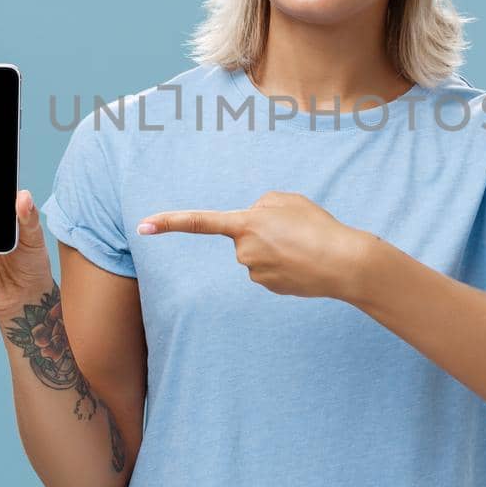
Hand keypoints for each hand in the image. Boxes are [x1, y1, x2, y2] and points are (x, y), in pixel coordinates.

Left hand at [137, 190, 375, 300]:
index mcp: (245, 223)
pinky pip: (270, 269)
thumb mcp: (287, 199)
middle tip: (296, 230)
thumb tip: (249, 228)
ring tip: (303, 245)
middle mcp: (243, 251)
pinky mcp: (268, 287)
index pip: (200, 222)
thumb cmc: (317, 225)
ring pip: (258, 253)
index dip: (169, 223)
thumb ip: (261, 206)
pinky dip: (284, 264)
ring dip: (277, 247)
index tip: (142, 227)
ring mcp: (255, 272)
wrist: (343, 262)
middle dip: (264, 230)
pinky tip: (303, 262)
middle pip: (245, 235)